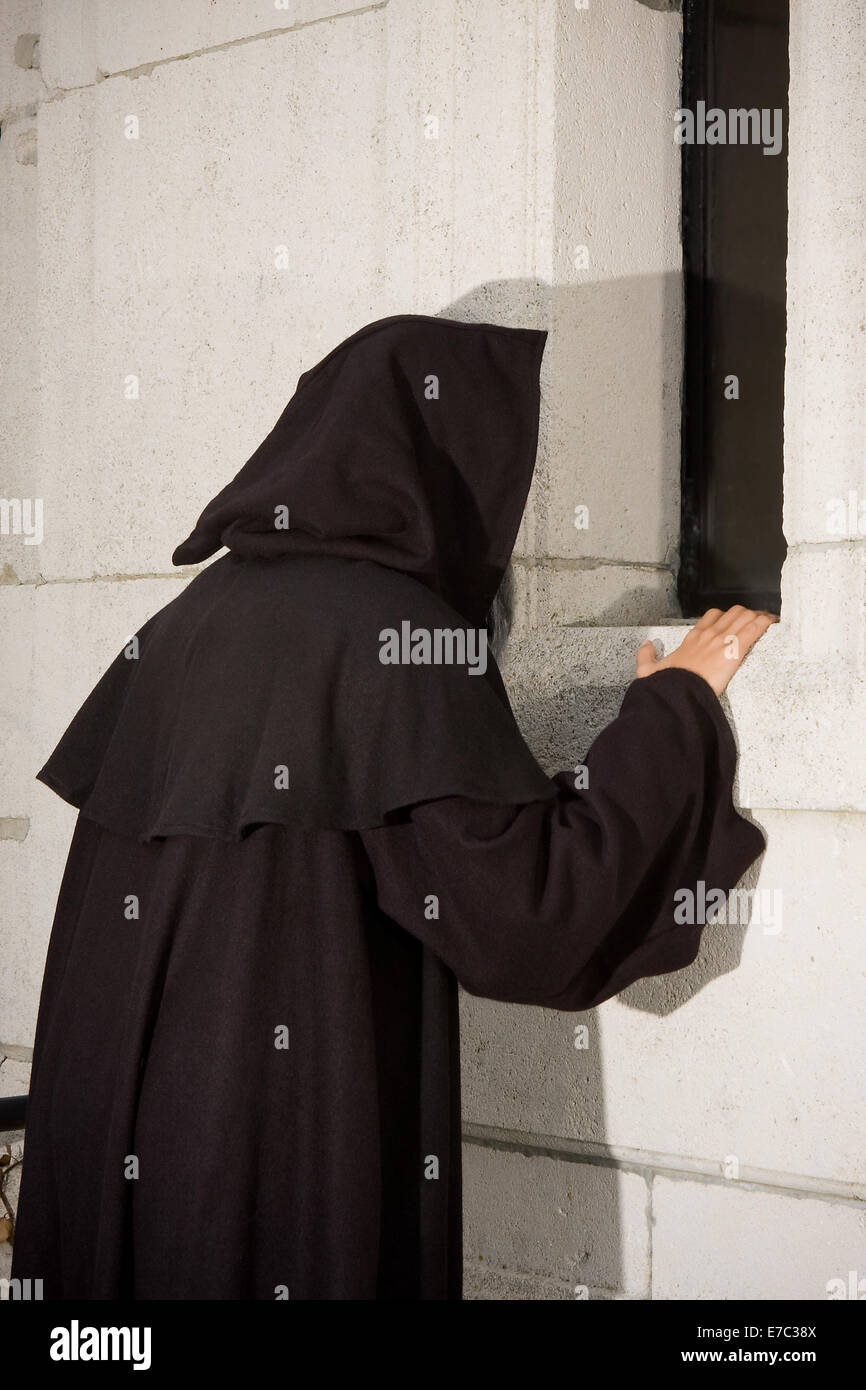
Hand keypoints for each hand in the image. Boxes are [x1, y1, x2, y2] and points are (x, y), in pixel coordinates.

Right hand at [635, 606, 778, 697]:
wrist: (679, 692)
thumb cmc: (667, 684)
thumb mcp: (648, 671)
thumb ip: (646, 656)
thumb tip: (646, 645)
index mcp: (693, 638)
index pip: (713, 615)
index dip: (726, 615)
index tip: (733, 620)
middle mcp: (709, 635)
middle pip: (733, 612)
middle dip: (746, 614)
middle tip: (755, 620)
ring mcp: (722, 640)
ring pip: (745, 616)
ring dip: (758, 617)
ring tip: (767, 620)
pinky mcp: (734, 650)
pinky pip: (753, 630)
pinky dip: (764, 624)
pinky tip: (772, 622)